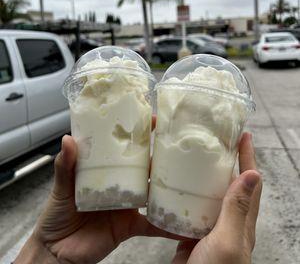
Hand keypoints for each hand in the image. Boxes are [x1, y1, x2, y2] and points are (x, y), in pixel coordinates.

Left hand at [15, 133, 178, 263]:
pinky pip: (152, 226)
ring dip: (168, 188)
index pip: (124, 148)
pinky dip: (167, 227)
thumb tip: (68, 140)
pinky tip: (181, 224)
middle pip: (144, 167)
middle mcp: (120, 184)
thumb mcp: (60, 188)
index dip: (139, 134)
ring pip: (153, 192)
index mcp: (105, 170)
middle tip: (177, 149)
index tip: (153, 120)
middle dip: (160, 158)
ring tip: (187, 180)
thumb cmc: (56, 215)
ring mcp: (127, 204)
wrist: (56, 252)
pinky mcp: (130, 226)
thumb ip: (65, 166)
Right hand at [172, 133, 261, 263]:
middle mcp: (228, 222)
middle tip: (214, 138)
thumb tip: (253, 174)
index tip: (243, 133)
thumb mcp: (227, 241)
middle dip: (226, 159)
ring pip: (208, 194)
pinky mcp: (191, 237)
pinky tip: (172, 187)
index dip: (248, 155)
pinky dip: (183, 195)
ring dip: (203, 175)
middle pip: (230, 183)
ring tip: (191, 156)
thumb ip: (237, 209)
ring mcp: (209, 229)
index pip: (249, 181)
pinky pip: (189, 210)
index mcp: (242, 221)